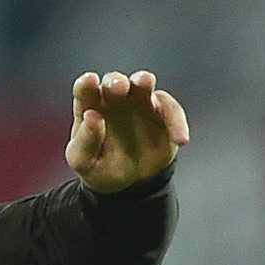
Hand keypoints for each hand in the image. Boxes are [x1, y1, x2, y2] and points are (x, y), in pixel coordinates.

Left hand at [66, 69, 188, 192]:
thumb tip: (92, 116)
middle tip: (119, 87)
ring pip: (143, 85)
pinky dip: (176, 122)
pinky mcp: (164, 113)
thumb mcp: (85, 162)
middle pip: (114, 81)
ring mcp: (141, 103)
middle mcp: (115, 99)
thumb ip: (85, 142)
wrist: (131, 183)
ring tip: (145, 82)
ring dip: (144, 81)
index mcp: (91, 107)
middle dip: (116, 81)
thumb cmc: (102, 167)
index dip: (86, 85)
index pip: (84, 90)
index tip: (88, 81)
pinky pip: (171, 110)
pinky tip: (180, 140)